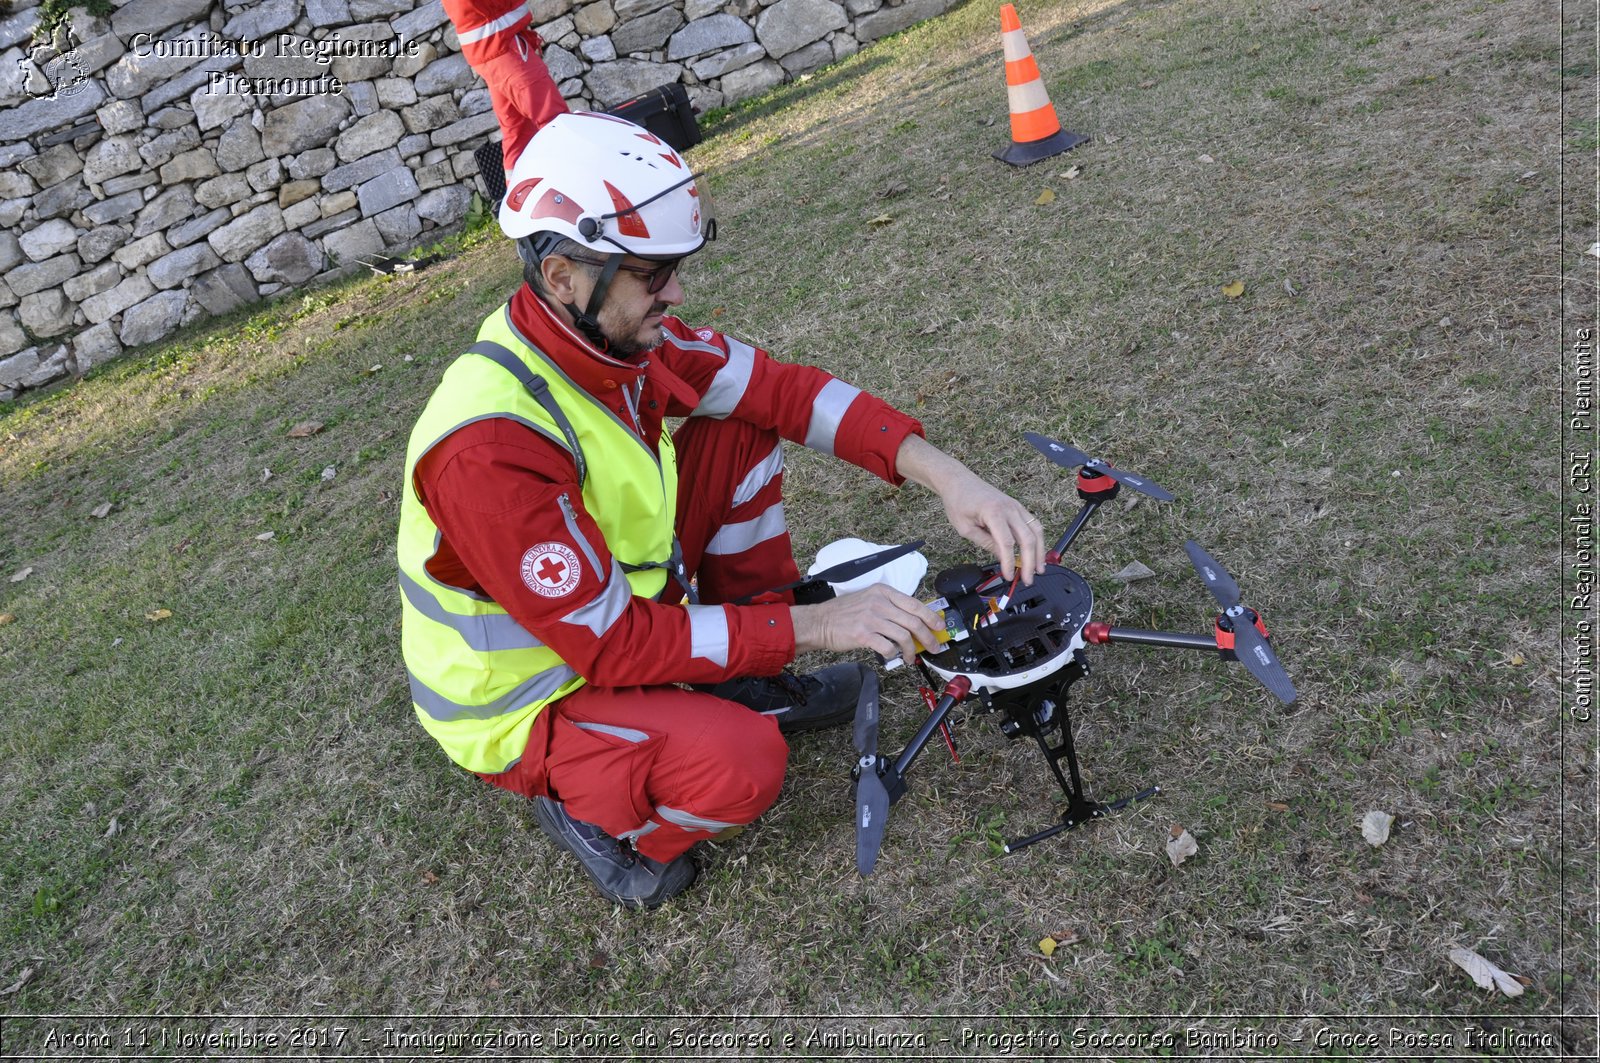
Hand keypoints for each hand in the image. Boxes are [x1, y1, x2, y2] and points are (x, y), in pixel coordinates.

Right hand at [791, 585, 945, 662]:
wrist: (819, 622)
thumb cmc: (843, 613)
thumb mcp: (868, 600)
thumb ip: (889, 607)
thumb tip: (913, 621)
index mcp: (883, 592)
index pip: (915, 604)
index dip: (931, 617)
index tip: (939, 627)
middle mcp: (878, 602)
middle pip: (914, 621)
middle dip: (928, 637)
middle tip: (933, 647)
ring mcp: (871, 618)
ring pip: (904, 636)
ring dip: (911, 650)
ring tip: (910, 657)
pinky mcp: (863, 634)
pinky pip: (887, 647)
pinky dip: (893, 654)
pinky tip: (892, 656)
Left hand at [936, 471, 1046, 585]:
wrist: (959, 481)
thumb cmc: (959, 502)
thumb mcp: (965, 528)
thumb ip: (985, 543)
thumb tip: (1001, 557)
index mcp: (994, 512)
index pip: (1007, 543)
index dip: (1009, 562)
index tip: (1009, 576)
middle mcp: (1010, 508)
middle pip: (1028, 538)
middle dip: (1030, 561)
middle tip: (1028, 579)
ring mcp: (1016, 506)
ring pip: (1036, 530)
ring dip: (1040, 551)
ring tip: (1039, 568)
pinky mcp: (1017, 507)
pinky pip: (1033, 524)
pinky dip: (1037, 539)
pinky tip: (1036, 552)